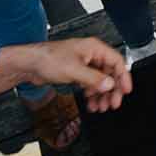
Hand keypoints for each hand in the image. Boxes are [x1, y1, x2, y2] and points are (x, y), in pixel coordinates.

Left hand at [14, 38, 132, 112]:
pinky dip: (92, 94)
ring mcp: (84, 63)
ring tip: (100, 107)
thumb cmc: (48, 59)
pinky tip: (90, 102)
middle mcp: (91, 55)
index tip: (126, 90)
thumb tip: (109, 84)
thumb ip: (94, 78)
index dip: (123, 76)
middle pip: (110, 73)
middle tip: (112, 103)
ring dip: (101, 94)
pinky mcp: (77, 72)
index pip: (117, 61)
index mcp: (94, 48)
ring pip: (100, 80)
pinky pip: (90, 84)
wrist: (30, 64)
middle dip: (112, 90)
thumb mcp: (74, 70)